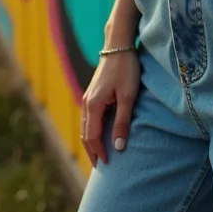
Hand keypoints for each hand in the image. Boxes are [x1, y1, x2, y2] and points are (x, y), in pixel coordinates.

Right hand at [81, 50, 140, 166]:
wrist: (119, 45)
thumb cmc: (126, 69)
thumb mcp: (128, 96)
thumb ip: (122, 122)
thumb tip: (119, 147)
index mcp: (93, 105)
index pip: (92, 136)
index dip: (99, 151)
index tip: (108, 164)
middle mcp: (87, 102)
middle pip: (85, 134)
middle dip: (92, 150)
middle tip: (101, 166)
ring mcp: (88, 97)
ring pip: (85, 126)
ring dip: (91, 141)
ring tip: (99, 154)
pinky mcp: (93, 92)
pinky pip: (89, 117)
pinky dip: (93, 129)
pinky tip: (101, 133)